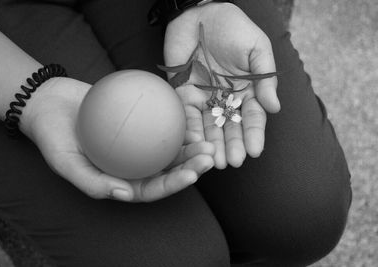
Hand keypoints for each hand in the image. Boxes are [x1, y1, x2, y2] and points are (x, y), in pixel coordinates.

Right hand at [20, 77, 214, 201]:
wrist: (48, 103)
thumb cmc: (53, 137)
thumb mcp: (64, 163)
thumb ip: (92, 183)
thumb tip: (125, 194)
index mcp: (121, 180)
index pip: (152, 188)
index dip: (174, 185)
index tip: (192, 175)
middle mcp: (133, 163)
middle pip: (167, 168)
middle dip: (192, 166)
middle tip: (209, 154)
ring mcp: (137, 142)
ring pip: (169, 146)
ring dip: (190, 143)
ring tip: (207, 135)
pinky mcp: (139, 119)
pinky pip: (159, 119)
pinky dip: (175, 117)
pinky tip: (190, 111)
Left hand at [164, 2, 279, 168]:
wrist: (199, 13)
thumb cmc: (233, 27)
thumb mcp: (257, 48)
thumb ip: (265, 77)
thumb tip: (275, 107)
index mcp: (247, 90)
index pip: (252, 117)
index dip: (253, 134)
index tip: (254, 151)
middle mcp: (226, 98)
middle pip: (230, 127)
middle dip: (231, 145)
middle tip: (231, 163)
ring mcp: (205, 98)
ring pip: (209, 127)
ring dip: (212, 145)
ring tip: (214, 162)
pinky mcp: (184, 94)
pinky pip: (187, 116)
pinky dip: (190, 130)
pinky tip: (194, 144)